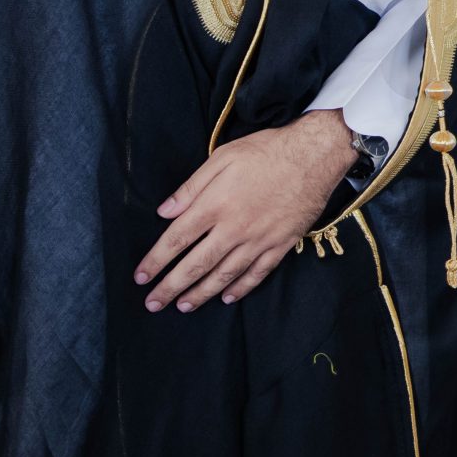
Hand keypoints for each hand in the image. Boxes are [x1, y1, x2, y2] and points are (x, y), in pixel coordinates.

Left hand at [135, 110, 357, 311]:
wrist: (315, 155)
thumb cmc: (267, 150)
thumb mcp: (223, 157)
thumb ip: (192, 187)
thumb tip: (164, 211)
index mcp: (215, 204)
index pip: (176, 239)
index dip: (156, 260)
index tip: (141, 277)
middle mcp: (234, 228)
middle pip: (196, 265)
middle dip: (171, 287)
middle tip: (153, 304)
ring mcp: (259, 240)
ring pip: (224, 275)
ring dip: (201, 293)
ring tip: (183, 306)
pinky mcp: (281, 244)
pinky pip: (257, 273)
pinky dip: (241, 288)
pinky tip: (227, 297)